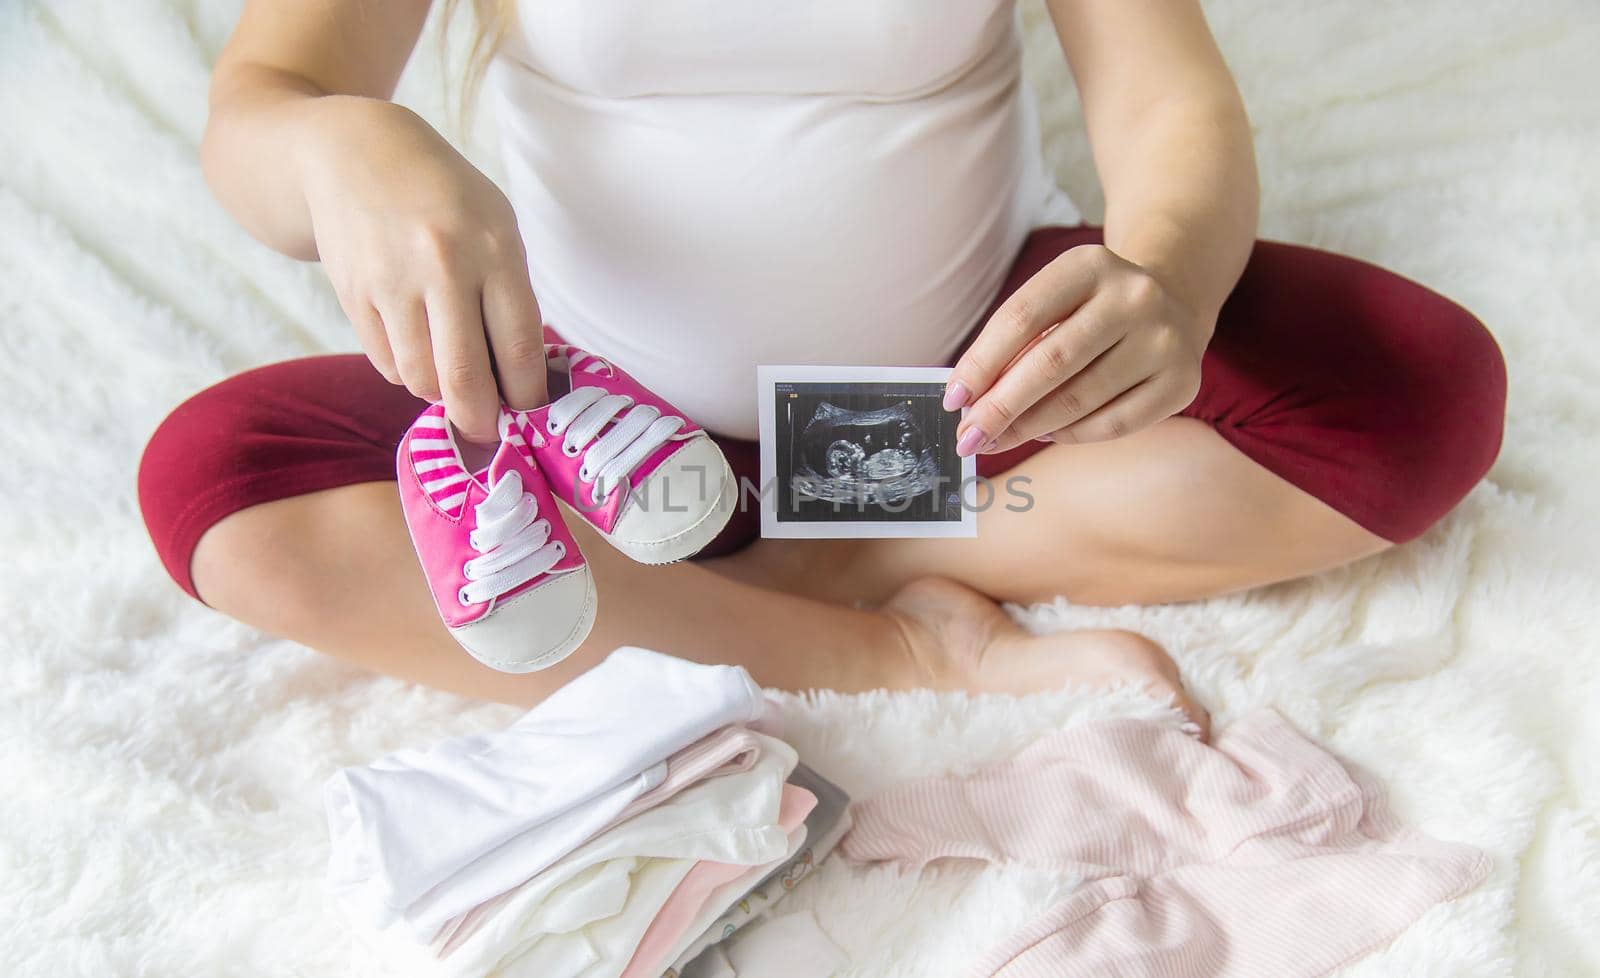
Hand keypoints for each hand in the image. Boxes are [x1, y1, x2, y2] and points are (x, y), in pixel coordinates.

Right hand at [301, 98, 545, 443]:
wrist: (353, 153)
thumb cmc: (444, 198)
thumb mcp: (496, 226)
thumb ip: (511, 296)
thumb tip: (519, 377)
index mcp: (493, 249)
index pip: (519, 349)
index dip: (527, 396)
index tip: (530, 412)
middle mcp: (442, 267)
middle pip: (464, 379)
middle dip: (480, 420)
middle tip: (488, 431)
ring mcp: (391, 283)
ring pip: (420, 379)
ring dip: (440, 394)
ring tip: (452, 378)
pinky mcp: (354, 296)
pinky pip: (387, 364)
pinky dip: (407, 371)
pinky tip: (418, 348)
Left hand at [945, 244, 1208, 454]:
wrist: (1173, 300)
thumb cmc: (1091, 308)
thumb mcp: (1055, 300)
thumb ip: (1013, 342)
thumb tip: (968, 402)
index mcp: (1089, 265)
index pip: (1021, 317)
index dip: (981, 362)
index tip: (953, 398)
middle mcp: (1134, 297)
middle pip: (1050, 362)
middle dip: (1000, 407)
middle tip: (968, 437)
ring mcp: (1164, 340)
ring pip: (1080, 400)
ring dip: (1029, 427)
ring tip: (999, 438)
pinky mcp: (1182, 382)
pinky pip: (1112, 424)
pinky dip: (1070, 435)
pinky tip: (1046, 433)